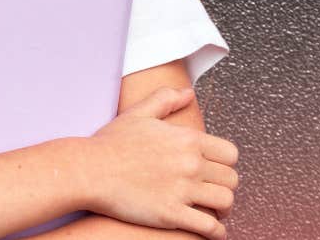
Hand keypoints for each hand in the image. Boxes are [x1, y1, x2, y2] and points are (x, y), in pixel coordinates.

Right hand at [83, 86, 238, 238]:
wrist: (89, 170)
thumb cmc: (110, 143)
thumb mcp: (139, 113)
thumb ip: (167, 99)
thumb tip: (188, 93)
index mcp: (187, 139)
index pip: (230, 154)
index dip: (227, 164)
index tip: (218, 171)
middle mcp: (190, 163)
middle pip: (231, 179)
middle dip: (226, 187)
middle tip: (216, 193)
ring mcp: (182, 189)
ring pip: (226, 202)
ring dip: (224, 210)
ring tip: (216, 212)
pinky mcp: (171, 214)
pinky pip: (209, 226)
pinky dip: (217, 232)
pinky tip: (213, 233)